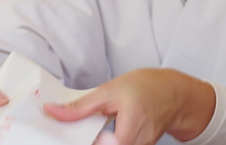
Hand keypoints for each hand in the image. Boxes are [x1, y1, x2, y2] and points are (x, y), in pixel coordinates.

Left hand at [44, 68, 214, 144]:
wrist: (172, 92)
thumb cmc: (145, 87)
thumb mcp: (109, 90)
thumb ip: (81, 106)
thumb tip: (54, 111)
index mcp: (129, 128)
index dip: (84, 142)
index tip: (64, 136)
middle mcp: (138, 144)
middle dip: (92, 140)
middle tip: (74, 134)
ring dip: (99, 141)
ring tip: (92, 129)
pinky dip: (107, 142)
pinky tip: (102, 133)